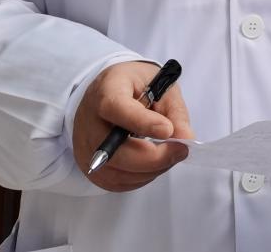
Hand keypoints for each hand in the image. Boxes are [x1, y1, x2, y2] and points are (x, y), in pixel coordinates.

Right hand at [72, 60, 194, 192]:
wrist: (110, 93)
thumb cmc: (137, 88)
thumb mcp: (161, 87)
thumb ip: (174, 112)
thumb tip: (185, 138)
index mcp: (106, 89)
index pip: (115, 108)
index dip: (141, 122)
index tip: (167, 130)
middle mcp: (88, 120)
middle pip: (114, 150)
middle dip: (153, 157)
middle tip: (180, 150)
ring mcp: (85, 146)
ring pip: (117, 171)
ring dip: (150, 170)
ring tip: (169, 154)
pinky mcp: (89, 167)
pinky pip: (116, 182)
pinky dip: (140, 177)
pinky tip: (153, 163)